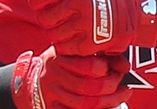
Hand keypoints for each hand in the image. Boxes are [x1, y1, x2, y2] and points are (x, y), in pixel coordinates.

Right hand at [10, 46, 131, 108]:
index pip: (86, 65)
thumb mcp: (75, 53)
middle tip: (124, 87)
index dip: (105, 69)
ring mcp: (52, 95)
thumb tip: (125, 66)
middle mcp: (53, 76)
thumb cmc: (62, 63)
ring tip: (120, 97)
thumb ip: (100, 56)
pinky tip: (106, 107)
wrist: (31, 80)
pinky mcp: (52, 108)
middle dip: (111, 89)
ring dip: (108, 103)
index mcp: (59, 58)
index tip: (115, 70)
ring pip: (84, 104)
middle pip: (88, 88)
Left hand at [26, 0, 156, 56]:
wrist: (131, 12)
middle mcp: (79, 3)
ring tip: (65, 25)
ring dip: (55, 31)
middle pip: (44, 17)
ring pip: (52, 33)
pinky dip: (64, 43)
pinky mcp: (89, 43)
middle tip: (55, 15)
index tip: (38, 1)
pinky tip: (72, 35)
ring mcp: (85, 24)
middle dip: (45, 17)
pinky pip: (64, 47)